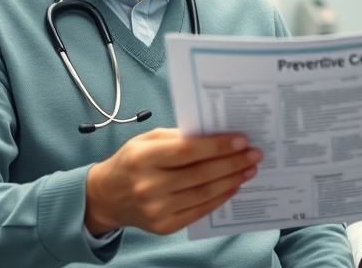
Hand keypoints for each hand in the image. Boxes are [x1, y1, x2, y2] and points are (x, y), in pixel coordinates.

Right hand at [84, 127, 261, 235]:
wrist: (107, 196)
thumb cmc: (132, 161)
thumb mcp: (147, 140)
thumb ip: (178, 137)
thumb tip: (216, 135)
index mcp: (142, 158)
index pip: (187, 151)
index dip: (217, 146)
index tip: (241, 140)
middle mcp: (148, 186)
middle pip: (200, 174)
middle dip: (232, 163)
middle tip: (254, 154)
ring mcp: (156, 209)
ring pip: (203, 194)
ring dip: (231, 180)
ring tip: (249, 169)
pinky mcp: (163, 226)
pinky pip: (199, 211)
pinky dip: (220, 198)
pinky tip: (233, 186)